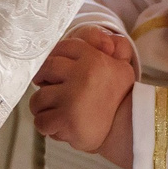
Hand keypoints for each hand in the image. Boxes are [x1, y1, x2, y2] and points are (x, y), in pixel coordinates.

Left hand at [30, 28, 137, 153]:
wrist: (129, 126)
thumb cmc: (119, 97)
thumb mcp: (120, 66)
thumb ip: (111, 47)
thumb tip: (105, 42)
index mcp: (93, 58)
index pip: (62, 48)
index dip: (53, 60)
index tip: (53, 72)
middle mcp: (82, 75)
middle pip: (45, 69)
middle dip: (44, 81)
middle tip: (52, 91)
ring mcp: (72, 98)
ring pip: (38, 99)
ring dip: (44, 107)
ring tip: (58, 112)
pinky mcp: (67, 120)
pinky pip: (41, 121)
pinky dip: (47, 126)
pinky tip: (60, 126)